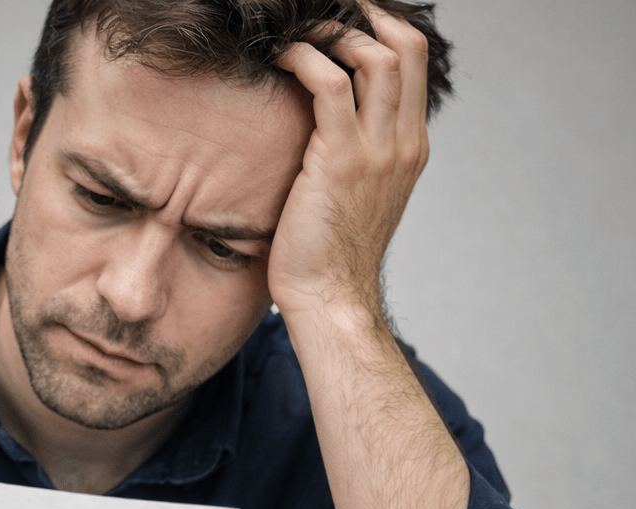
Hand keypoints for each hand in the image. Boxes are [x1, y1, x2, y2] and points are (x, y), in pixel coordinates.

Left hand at [268, 1, 429, 315]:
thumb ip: (357, 158)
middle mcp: (402, 144)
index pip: (413, 63)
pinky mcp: (341, 161)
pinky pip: (329, 85)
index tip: (347, 19)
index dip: (382, 27)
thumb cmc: (330, 254)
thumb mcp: (357, 198)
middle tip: (323, 14)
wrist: (330, 297)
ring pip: (373, 56)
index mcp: (410, 149)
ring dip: (330, 32)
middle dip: (363, 16)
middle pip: (404, 46)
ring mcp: (377, 151)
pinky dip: (304, 60)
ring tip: (296, 34)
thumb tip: (327, 130)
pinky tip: (279, 59)